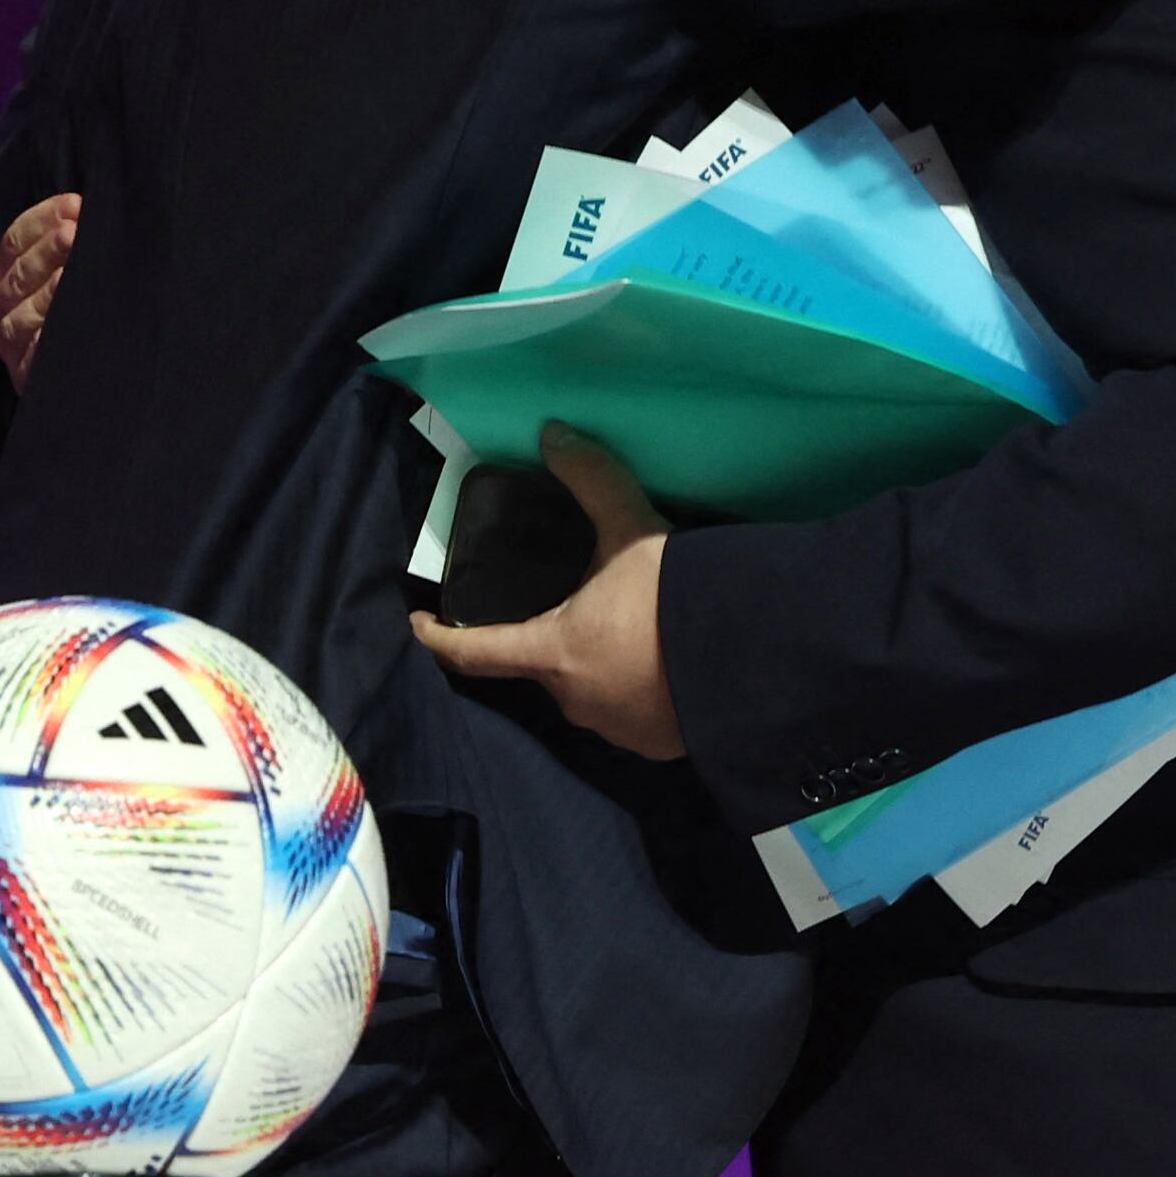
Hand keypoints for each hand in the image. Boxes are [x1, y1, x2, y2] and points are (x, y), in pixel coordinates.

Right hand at [0, 192, 79, 388]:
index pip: (15, 239)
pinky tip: (62, 328)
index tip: (75, 204)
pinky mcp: (25, 374)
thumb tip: (89, 205)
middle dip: (46, 250)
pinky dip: (44, 341)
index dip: (42, 219)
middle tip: (73, 232)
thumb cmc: (75, 309)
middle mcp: (4, 304)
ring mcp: (12, 341)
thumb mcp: (65, 270)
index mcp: (8, 273)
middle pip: (19, 272)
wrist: (74, 377)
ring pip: (22, 314)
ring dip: (46, 293)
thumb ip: (67, 239)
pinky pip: (33, 356)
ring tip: (68, 275)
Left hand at [406, 426, 685, 760]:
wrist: (757, 662)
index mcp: (552, 653)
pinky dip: (637, 688)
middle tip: (566, 604)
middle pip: (540, 667)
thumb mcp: (631, 529)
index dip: (439, 637)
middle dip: (546, 639)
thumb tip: (552, 432)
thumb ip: (591, 480)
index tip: (419, 623)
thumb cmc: (675, 599)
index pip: (473, 653)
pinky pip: (632, 712)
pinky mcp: (659, 744)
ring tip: (623, 630)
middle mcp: (574, 701)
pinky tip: (662, 661)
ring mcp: (618, 729)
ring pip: (588, 691)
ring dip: (595, 665)